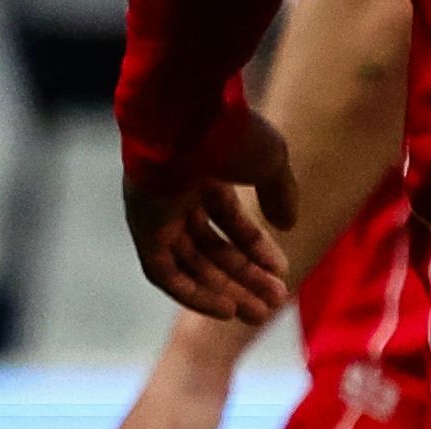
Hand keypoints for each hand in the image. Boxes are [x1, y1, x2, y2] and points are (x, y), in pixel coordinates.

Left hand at [123, 100, 298, 324]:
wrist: (187, 113)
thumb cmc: (228, 131)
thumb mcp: (270, 162)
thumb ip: (280, 194)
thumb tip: (287, 226)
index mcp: (203, 171)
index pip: (228, 220)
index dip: (256, 248)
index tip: (281, 271)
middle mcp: (176, 192)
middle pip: (209, 247)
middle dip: (243, 276)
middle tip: (273, 302)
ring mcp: (156, 210)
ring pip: (189, 264)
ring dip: (224, 290)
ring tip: (257, 313)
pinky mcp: (142, 226)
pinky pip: (163, 272)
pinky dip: (191, 293)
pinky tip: (225, 310)